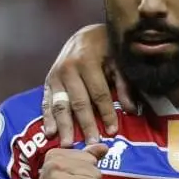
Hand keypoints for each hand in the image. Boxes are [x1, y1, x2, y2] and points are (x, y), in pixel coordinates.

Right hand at [42, 24, 133, 146]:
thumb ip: (124, 84)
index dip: (106, 113)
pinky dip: (48, 118)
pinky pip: (46, 101)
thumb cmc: (107, 48)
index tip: (112, 132)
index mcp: (87, 61)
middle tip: (91, 144)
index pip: (99, 93)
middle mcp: (68, 69)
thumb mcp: (119, 60)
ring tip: (68, 144)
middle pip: (79, 102)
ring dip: (64, 126)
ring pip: (60, 104)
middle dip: (86, 124)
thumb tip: (132, 110)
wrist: (85, 34)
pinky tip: (50, 133)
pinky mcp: (48, 81)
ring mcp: (55, 75)